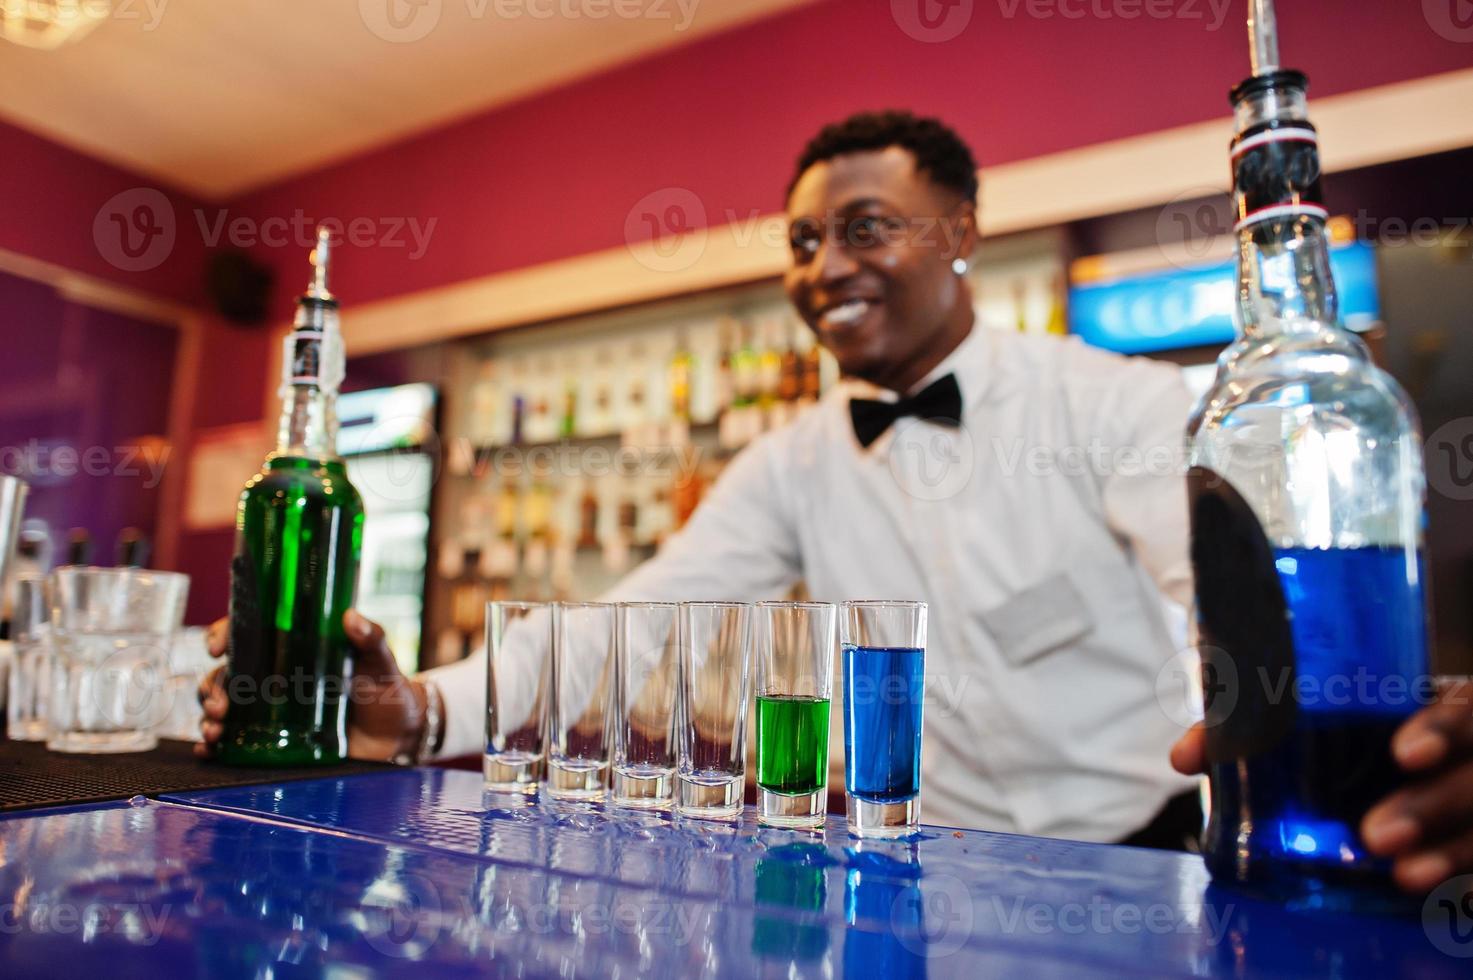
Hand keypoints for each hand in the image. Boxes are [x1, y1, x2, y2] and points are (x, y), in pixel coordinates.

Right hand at [196, 609, 429, 762]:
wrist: (398, 734)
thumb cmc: (386, 689)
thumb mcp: (380, 662)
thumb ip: (370, 640)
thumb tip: (351, 617)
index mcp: (295, 649)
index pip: (248, 632)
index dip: (224, 634)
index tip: (216, 646)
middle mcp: (276, 677)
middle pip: (227, 673)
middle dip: (213, 686)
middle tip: (221, 705)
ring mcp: (272, 710)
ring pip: (224, 706)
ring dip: (208, 715)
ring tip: (216, 728)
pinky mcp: (276, 741)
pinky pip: (234, 742)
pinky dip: (213, 745)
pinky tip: (207, 749)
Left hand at [1170, 679, 1472, 893]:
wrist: (1387, 770)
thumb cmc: (1344, 737)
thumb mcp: (1316, 721)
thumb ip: (1253, 729)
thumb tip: (1185, 757)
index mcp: (1434, 706)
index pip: (1458, 708)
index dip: (1441, 729)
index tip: (1405, 752)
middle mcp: (1464, 755)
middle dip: (1431, 805)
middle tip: (1375, 836)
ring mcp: (1472, 801)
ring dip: (1446, 851)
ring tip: (1401, 874)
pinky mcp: (1469, 837)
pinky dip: (1456, 876)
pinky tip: (1426, 890)